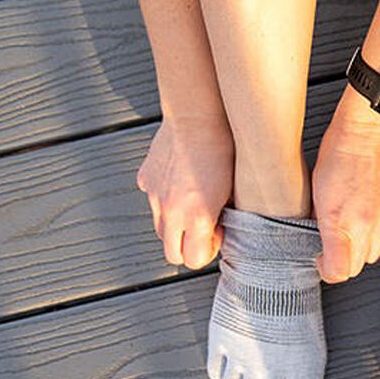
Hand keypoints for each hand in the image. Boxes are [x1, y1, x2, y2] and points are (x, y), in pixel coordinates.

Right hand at [136, 114, 233, 268]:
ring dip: (176, 225)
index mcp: (198, 218)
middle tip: (205, 228)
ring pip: (160, 229)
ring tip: (194, 203)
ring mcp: (155, 197)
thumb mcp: (233, 191)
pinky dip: (164, 198)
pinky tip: (181, 181)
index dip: (208, 252)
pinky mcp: (146, 180)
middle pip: (172, 255)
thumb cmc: (225, 150)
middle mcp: (172, 212)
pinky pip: (153, 200)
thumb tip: (220, 232)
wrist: (198, 116)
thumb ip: (223, 218)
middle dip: (188, 247)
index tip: (218, 234)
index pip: (193, 262)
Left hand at [312, 86, 379, 282]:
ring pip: (374, 253)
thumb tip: (321, 238)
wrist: (369, 129)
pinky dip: (374, 232)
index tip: (320, 260)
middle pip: (357, 267)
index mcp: (341, 221)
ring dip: (360, 249)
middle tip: (332, 247)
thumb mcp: (316, 189)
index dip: (326, 271)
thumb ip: (321, 220)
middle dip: (344, 262)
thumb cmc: (339, 151)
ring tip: (349, 230)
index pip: (339, 271)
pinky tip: (364, 215)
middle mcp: (366, 224)